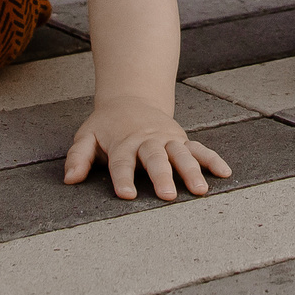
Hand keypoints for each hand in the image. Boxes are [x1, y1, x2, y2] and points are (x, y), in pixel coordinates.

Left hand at [62, 97, 232, 200]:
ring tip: (200, 190)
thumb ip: (77, 157)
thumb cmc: (107, 126)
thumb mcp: (87, 136)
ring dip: (191, 171)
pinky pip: (199, 149)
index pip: (122, 162)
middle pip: (155, 159)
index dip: (123, 178)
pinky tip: (225, 173)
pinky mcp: (181, 139)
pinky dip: (212, 159)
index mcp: (123, 143)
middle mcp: (147, 141)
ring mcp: (167, 139)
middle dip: (162, 177)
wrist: (131, 98)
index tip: (126, 195)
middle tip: (167, 196)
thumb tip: (69, 180)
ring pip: (181, 154)